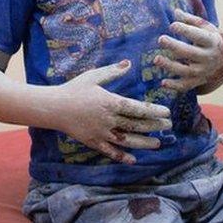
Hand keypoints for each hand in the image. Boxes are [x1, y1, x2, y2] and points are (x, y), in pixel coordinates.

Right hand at [53, 60, 171, 163]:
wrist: (53, 107)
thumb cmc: (74, 89)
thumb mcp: (93, 76)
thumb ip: (113, 71)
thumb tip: (129, 63)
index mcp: (110, 102)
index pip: (137, 109)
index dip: (154, 112)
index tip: (166, 113)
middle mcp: (108, 120)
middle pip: (136, 125)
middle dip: (154, 127)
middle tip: (168, 126)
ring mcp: (101, 133)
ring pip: (127, 141)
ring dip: (144, 143)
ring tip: (158, 144)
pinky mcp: (93, 142)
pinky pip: (110, 152)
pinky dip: (122, 156)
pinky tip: (133, 160)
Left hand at [154, 9, 222, 91]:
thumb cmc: (211, 40)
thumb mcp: (206, 28)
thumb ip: (190, 20)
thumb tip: (175, 12)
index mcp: (211, 42)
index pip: (199, 36)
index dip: (186, 30)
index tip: (173, 25)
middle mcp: (208, 58)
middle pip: (191, 53)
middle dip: (175, 46)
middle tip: (161, 39)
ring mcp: (203, 71)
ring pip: (186, 71)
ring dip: (170, 66)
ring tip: (156, 59)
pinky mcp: (197, 81)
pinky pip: (185, 86)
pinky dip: (174, 86)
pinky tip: (163, 83)